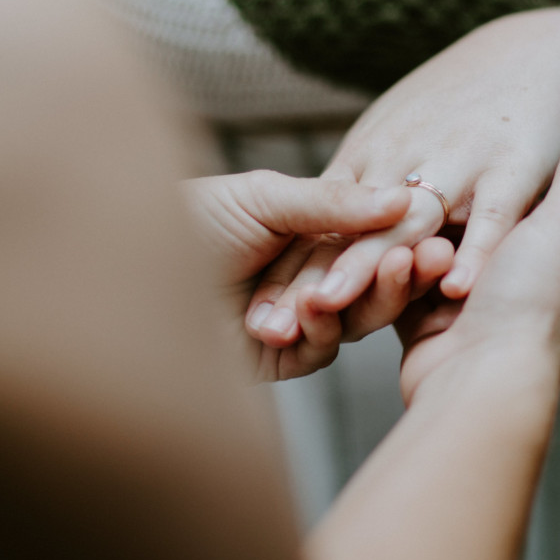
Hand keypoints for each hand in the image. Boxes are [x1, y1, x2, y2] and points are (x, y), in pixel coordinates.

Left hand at [184, 170, 451, 379]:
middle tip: (434, 257)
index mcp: (312, 236)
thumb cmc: (186, 220)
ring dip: (372, 297)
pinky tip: (310, 309)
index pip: (373, 241)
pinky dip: (320, 327)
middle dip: (404, 270)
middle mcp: (310, 279)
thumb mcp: (262, 198)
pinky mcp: (277, 361)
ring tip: (389, 270)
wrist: (118, 269)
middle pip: (374, 282)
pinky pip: (318, 349)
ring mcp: (296, 322)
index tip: (440, 231)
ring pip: (355, 319)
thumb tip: (403, 199)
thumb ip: (331, 203)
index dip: (407, 238)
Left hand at [244, 11, 559, 345]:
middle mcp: (403, 160)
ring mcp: (457, 162)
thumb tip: (312, 256)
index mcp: (368, 159)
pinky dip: (475, 251)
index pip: (316, 225)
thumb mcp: (392, 137)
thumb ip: (355, 192)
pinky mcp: (513, 167)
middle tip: (277, 320)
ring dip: (371, 264)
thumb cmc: (458, 104)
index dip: (287, 274)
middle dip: (312, 275)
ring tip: (340, 303)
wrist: (534, 51)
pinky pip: (490, 216)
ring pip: (408, 221)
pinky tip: (459, 288)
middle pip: (351, 228)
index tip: (251, 318)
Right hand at [393, 108, 559, 404]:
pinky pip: (398, 284)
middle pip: (461, 223)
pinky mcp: (422, 324)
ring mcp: (468, 306)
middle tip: (416, 212)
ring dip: (410, 254)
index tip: (458, 173)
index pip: (514, 197)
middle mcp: (515, 281)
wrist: (482, 388)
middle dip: (434, 225)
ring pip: (424, 251)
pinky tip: (392, 274)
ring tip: (408, 259)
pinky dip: (391, 280)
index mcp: (559, 256)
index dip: (480, 184)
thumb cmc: (532, 306)